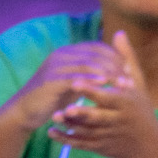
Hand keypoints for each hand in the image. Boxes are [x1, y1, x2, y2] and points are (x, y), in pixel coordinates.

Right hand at [0, 41, 128, 131]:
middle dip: (115, 65)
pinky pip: (74, 77)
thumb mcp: (73, 83)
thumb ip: (88, 74)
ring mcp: (55, 66)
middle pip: (94, 54)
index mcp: (68, 53)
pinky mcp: (50, 80)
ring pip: (87, 63)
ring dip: (108, 73)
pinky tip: (104, 85)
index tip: (131, 70)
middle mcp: (62, 55)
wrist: (26, 110)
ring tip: (123, 84)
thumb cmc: (53, 98)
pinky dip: (91, 79)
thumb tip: (111, 70)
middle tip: (131, 79)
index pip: (96, 47)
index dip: (115, 57)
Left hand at [48, 33, 157, 157]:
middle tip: (63, 106)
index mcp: (126, 104)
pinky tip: (51, 132)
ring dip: (69, 125)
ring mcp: (109, 136)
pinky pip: (81, 145)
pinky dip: (66, 140)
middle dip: (80, 113)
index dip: (91, 90)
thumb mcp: (138, 84)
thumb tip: (119, 32)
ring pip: (87, 132)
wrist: (148, 145)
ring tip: (53, 116)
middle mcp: (118, 121)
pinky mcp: (101, 147)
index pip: (107, 97)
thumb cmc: (142, 109)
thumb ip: (126, 58)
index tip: (74, 83)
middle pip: (97, 118)